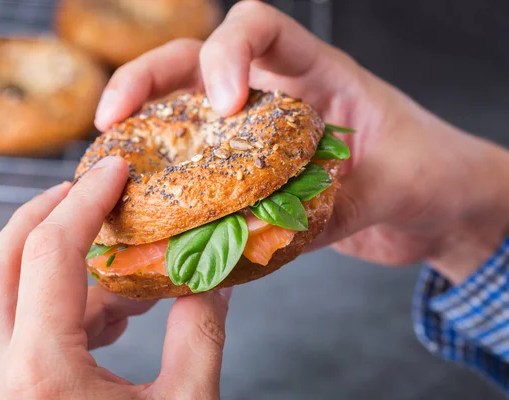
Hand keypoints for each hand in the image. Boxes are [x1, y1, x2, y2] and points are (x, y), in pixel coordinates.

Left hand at [0, 156, 230, 398]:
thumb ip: (201, 338)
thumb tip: (213, 281)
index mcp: (41, 372)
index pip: (51, 254)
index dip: (87, 199)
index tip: (115, 170)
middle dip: (43, 213)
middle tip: (83, 189)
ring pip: (2, 297)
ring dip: (55, 264)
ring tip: (116, 258)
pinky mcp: (5, 397)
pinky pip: (18, 333)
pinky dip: (61, 307)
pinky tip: (111, 314)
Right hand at [94, 0, 508, 283]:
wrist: (441, 206)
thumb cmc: (433, 174)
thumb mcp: (396, 183)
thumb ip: (335, 204)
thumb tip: (266, 235)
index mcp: (318, 73)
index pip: (257, 27)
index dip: (227, 51)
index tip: (222, 103)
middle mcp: (278, 96)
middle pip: (195, 62)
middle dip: (147, 80)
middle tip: (114, 119)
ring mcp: (259, 138)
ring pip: (186, 115)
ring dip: (145, 130)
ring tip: (112, 159)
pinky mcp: (256, 179)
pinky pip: (204, 173)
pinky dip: (174, 188)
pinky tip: (153, 212)